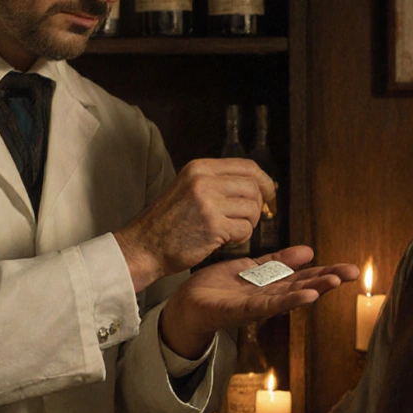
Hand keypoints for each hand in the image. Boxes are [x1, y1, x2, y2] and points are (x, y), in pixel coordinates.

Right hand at [115, 158, 273, 291]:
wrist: (143, 246)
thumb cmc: (167, 223)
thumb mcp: (188, 188)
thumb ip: (216, 182)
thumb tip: (256, 184)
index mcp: (199, 167)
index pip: (247, 166)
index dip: (264, 182)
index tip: (269, 196)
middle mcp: (204, 180)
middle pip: (253, 187)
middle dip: (258, 206)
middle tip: (248, 220)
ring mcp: (208, 202)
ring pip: (252, 208)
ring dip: (248, 224)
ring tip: (230, 232)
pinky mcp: (213, 225)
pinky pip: (245, 229)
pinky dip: (241, 238)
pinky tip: (225, 242)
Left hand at [159, 246, 360, 358]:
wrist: (186, 304)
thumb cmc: (218, 288)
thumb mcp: (252, 269)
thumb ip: (278, 262)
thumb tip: (308, 251)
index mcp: (271, 286)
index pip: (304, 277)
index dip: (326, 272)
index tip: (350, 268)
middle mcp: (268, 297)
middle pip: (302, 287)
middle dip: (327, 280)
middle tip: (352, 273)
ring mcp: (256, 305)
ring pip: (289, 296)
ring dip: (313, 289)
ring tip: (333, 282)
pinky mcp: (240, 310)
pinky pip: (267, 305)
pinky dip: (287, 300)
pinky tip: (306, 296)